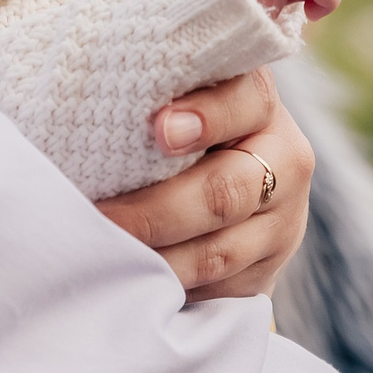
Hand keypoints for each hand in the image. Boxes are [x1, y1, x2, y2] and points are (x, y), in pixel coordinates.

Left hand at [95, 69, 313, 300]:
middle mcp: (284, 159)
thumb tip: (87, 82)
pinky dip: (168, 288)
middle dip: (157, 209)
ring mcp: (282, 224)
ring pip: (218, 252)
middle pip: (226, 192)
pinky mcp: (264, 273)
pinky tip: (128, 281)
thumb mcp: (175, 91)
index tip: (158, 131)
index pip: (243, 101)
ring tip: (99, 252)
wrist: (231, 178)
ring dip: (155, 257)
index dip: (205, 117)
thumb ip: (152, 87)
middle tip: (99, 214)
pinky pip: (215, 289)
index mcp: (259, 100)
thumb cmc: (174, 117)